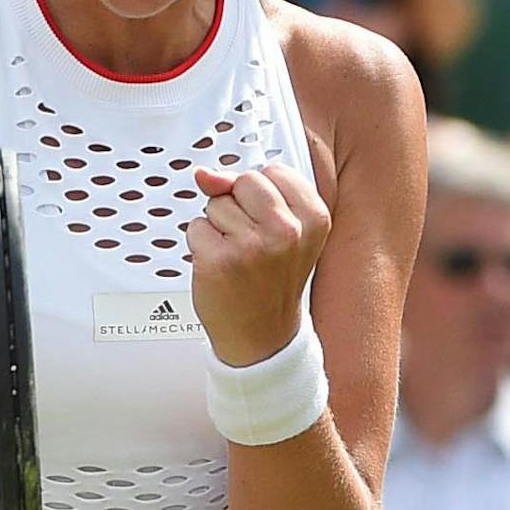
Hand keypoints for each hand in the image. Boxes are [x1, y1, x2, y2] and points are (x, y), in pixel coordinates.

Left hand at [185, 162, 332, 367]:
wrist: (262, 337)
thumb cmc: (271, 282)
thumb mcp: (282, 232)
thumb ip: (250, 193)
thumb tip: (205, 174)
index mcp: (313, 219)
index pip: (273, 172)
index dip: (261, 196)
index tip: (267, 221)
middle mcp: (286, 231)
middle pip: (243, 182)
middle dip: (238, 206)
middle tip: (250, 242)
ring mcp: (251, 246)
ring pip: (216, 204)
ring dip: (218, 227)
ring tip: (237, 257)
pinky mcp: (218, 260)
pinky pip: (195, 227)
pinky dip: (200, 245)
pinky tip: (220, 267)